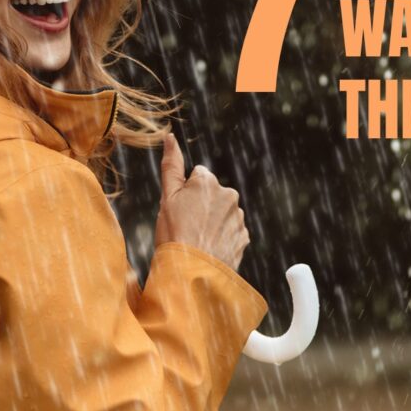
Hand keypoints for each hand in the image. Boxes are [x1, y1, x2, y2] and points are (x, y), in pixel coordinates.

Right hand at [154, 133, 249, 272]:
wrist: (192, 274)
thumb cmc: (174, 235)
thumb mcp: (166, 198)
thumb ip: (171, 165)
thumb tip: (170, 136)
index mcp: (207, 181)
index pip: (196, 178)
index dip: (185, 194)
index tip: (179, 211)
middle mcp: (228, 194)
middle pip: (211, 194)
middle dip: (201, 206)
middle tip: (187, 227)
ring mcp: (238, 217)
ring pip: (221, 213)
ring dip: (212, 222)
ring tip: (198, 240)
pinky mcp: (244, 236)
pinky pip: (231, 231)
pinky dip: (221, 238)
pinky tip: (209, 249)